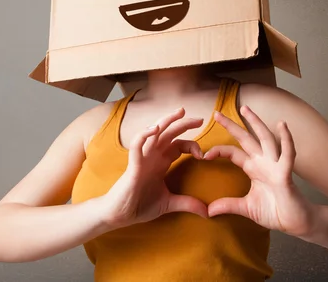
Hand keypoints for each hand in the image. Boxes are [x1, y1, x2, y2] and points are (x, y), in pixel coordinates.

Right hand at [102, 108, 207, 228]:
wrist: (119, 215)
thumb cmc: (139, 205)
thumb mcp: (169, 203)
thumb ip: (187, 203)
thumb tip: (207, 212)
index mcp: (161, 162)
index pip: (178, 145)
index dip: (192, 145)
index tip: (203, 156)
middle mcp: (152, 156)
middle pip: (169, 134)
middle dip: (184, 124)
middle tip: (200, 119)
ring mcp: (142, 158)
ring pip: (154, 133)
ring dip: (166, 121)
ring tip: (180, 112)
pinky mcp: (133, 165)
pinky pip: (136, 145)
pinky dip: (144, 135)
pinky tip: (154, 129)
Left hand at [203, 106, 316, 236]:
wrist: (295, 222)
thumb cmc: (275, 212)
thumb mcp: (246, 208)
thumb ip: (228, 205)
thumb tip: (208, 211)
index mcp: (253, 169)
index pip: (233, 153)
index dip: (219, 151)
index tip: (204, 154)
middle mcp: (263, 162)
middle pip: (245, 139)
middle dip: (232, 126)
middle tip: (216, 113)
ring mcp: (275, 166)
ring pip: (265, 139)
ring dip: (256, 123)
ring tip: (246, 109)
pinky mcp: (286, 174)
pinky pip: (287, 154)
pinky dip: (286, 140)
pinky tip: (282, 125)